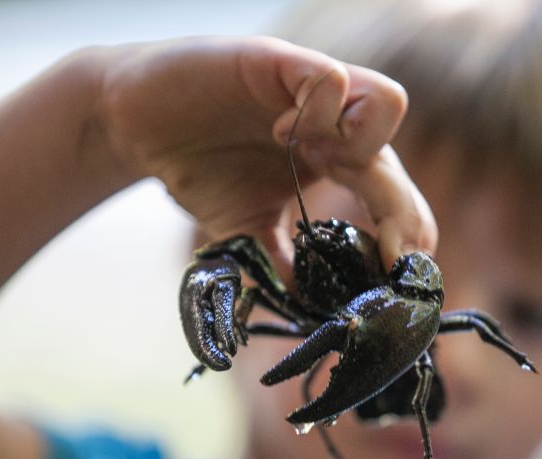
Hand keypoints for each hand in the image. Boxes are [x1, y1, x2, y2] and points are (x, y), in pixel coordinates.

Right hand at [93, 36, 436, 269]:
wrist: (136, 126)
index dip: (405, 234)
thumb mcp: (248, 230)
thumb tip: (312, 312)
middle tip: (387, 255)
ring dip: (363, 150)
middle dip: (401, 213)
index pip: (393, 196)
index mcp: (336, 163)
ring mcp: (312, 92)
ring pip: (387, 104)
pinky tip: (282, 136)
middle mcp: (335, 126)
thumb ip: (283, 262)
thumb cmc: (199, 169)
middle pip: (396, 162)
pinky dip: (317, 112)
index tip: (396, 276)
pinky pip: (330, 79)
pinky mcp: (281, 62)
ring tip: (321, 170)